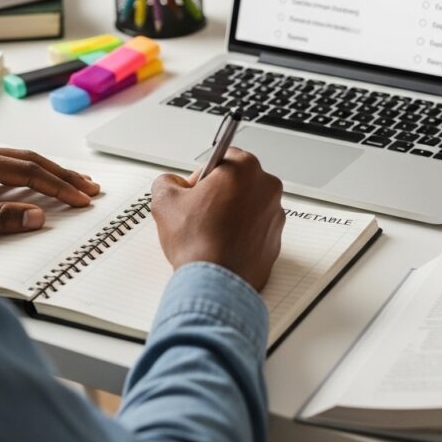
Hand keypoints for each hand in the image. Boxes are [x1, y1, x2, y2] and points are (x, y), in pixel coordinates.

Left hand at [0, 145, 100, 234]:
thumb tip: (37, 215)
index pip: (28, 172)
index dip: (58, 187)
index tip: (81, 200)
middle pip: (30, 159)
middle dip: (63, 175)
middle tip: (90, 189)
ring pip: (19, 159)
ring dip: (49, 171)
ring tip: (74, 184)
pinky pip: (6, 164)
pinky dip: (30, 172)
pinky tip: (38, 180)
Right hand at [151, 148, 283, 290]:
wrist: (214, 283)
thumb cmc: (197, 242)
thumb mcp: (165, 201)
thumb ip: (167, 181)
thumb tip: (172, 183)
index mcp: (245, 169)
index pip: (223, 158)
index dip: (204, 175)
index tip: (195, 190)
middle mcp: (267, 188)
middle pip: (238, 182)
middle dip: (219, 194)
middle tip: (199, 213)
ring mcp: (275, 215)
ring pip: (248, 207)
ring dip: (231, 214)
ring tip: (209, 232)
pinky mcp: (276, 240)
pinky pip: (256, 230)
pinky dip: (242, 235)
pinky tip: (222, 245)